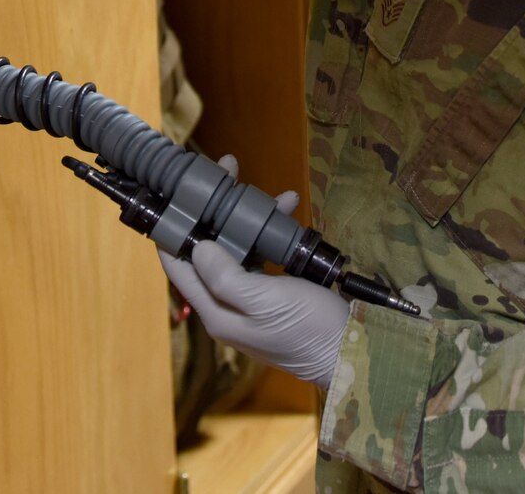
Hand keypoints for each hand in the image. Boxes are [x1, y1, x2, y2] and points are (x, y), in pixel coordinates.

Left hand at [157, 157, 349, 388]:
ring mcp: (251, 299)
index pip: (179, 268)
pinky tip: (288, 208)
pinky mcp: (274, 293)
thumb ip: (225, 276)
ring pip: (237, 249)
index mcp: (216, 312)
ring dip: (247, 218)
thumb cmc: (306, 328)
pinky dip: (271, 232)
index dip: (171, 232)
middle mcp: (227, 305)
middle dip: (214, 213)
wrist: (352, 352)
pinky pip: (263, 255)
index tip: (173, 196)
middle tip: (225, 172)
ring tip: (264, 188)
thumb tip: (198, 247)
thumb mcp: (264, 300)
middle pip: (208, 252)